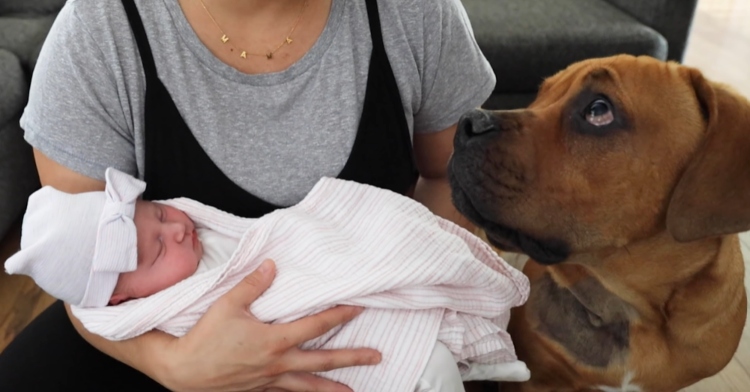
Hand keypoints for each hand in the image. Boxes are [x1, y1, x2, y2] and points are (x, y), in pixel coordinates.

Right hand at [160, 259, 381, 391]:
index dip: (340, 315)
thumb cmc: (205, 337)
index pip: (317, 325)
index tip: (359, 308)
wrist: (184, 370)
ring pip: (309, 386)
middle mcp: (278, 363)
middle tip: (376, 356)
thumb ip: (253, 285)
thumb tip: (272, 266)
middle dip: (351, 358)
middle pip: (323, 361)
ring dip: (332, 388)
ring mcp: (270, 380)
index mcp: (275, 340)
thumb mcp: (228, 305)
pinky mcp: (259, 390)